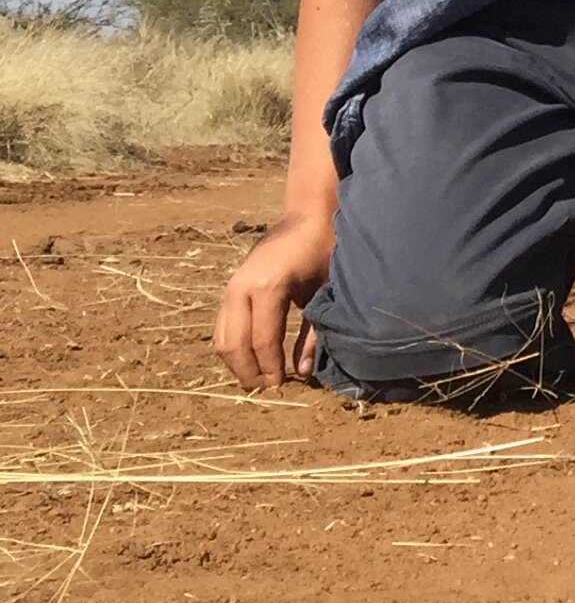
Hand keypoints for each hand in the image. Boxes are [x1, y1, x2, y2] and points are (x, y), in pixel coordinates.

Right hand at [214, 211, 333, 390]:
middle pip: (235, 344)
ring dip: (237, 363)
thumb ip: (313, 333)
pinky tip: (251, 357)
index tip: (282, 385)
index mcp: (268, 287)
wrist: (306, 215)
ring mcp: (231, 287)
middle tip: (269, 387)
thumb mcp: (324, 291)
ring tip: (259, 377)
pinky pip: (222, 326)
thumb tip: (302, 372)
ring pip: (222, 338)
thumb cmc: (323, 250)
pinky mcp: (229, 287)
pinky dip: (232, 346)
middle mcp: (242, 288)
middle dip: (249, 371)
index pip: (263, 341)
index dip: (271, 368)